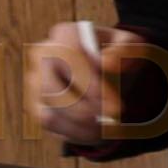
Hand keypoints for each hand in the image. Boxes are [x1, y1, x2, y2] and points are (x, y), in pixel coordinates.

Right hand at [25, 22, 145, 146]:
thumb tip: (107, 63)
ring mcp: (35, 83)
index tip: (108, 96)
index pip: (67, 54)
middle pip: (50, 88)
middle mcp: (42, 57)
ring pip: (50, 112)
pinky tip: (97, 132)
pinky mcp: (37, 107)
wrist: (110, 72)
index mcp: (65, 35)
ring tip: (108, 127)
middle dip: (81, 108)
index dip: (86, 78)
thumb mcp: (132, 46)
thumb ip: (125, 49)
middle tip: (109, 116)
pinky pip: (51, 126)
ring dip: (81, 125)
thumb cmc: (118, 55)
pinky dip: (76, 133)